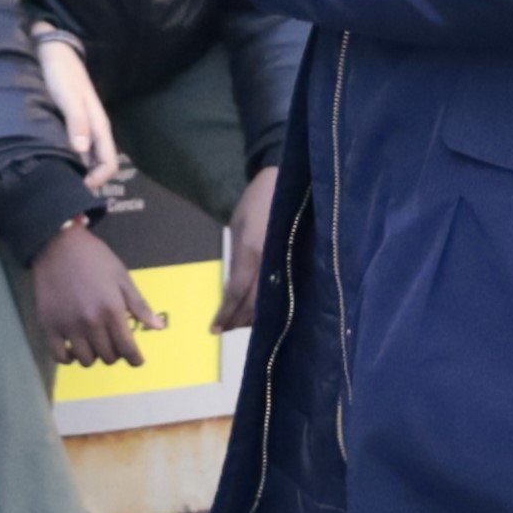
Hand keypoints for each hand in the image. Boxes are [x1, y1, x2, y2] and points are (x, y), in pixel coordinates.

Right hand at [30, 221, 154, 368]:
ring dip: (94, 356)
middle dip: (116, 353)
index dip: (135, 359)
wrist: (58, 245)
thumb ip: (139, 305)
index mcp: (112, 310)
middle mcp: (91, 322)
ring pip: (86, 360)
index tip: (136, 360)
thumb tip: (159, 328)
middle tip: (114, 343)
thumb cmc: (95, 259)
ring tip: (95, 344)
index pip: (127, 348)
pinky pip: (59, 356)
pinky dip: (68, 358)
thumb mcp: (122, 277)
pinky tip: (73, 350)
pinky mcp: (49, 325)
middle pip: (108, 356)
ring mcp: (68, 326)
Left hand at [31, 26, 135, 206]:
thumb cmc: (61, 74)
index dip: (97, 181)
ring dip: (76, 172)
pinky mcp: (69, 125)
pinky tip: (51, 164)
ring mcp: (82, 129)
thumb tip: (80, 151)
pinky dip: (67, 160)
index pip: (109, 164)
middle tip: (64, 193)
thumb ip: (76, 121)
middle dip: (86, 183)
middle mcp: (93, 131)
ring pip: (85, 159)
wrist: (52, 52)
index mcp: (98, 127)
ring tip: (56, 183)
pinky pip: (73, 150)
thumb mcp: (68, 96)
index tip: (77, 189)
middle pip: (97, 166)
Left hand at [221, 162, 280, 338]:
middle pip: (254, 303)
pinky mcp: (298, 262)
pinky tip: (262, 308)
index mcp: (251, 249)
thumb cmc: (256, 202)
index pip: (237, 291)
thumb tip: (232, 290)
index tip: (215, 329)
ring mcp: (286, 262)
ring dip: (254, 315)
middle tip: (226, 328)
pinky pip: (283, 290)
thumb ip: (237, 259)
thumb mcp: (238, 226)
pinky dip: (270, 303)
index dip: (226, 313)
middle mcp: (269, 260)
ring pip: (270, 301)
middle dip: (239, 319)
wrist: (287, 183)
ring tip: (240, 322)